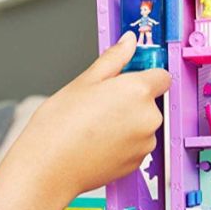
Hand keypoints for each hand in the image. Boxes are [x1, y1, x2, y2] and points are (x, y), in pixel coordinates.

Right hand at [0, 32, 169, 200]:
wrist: (49, 167)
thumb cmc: (60, 125)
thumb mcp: (84, 81)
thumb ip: (114, 59)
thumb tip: (128, 42)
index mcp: (137, 91)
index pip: (161, 76)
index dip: (144, 75)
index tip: (128, 77)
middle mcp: (148, 118)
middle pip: (150, 101)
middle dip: (131, 100)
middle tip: (100, 104)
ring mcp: (145, 143)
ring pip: (142, 124)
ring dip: (127, 123)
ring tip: (95, 126)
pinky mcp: (138, 163)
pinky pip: (136, 145)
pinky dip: (123, 143)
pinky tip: (98, 143)